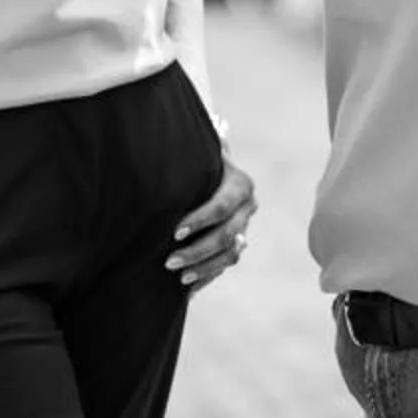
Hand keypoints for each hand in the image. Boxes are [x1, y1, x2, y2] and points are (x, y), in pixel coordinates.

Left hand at [165, 145, 257, 290]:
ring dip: (204, 268)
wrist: (212, 172)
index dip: (200, 219)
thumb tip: (191, 128)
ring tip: (179, 277)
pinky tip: (188, 289)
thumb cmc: (197, 161)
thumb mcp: (198, 154)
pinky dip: (207, 277)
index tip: (175, 231)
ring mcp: (245, 228)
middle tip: (168, 261)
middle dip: (197, 251)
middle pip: (227, 236)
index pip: (222, 206)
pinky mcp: (237, 245)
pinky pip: (226, 266)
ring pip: (230, 255)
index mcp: (241, 185)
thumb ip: (195, 147)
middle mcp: (248, 208)